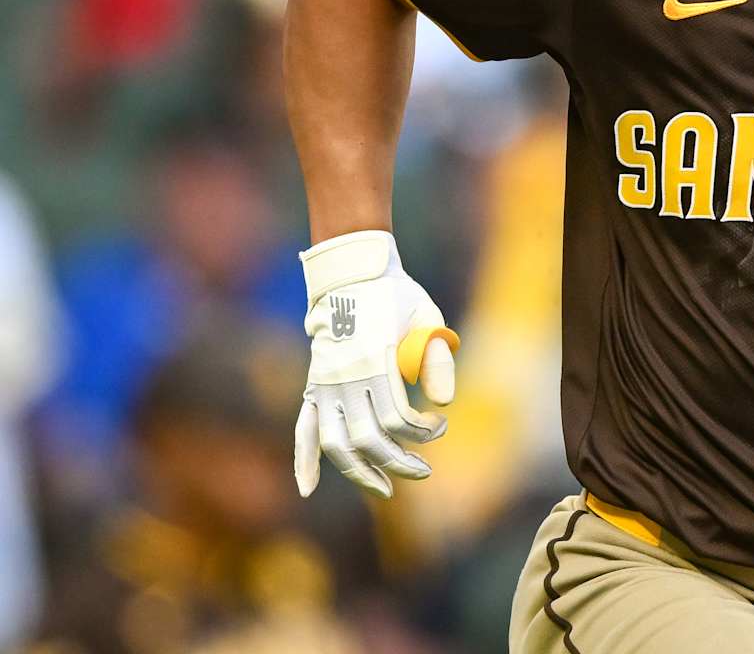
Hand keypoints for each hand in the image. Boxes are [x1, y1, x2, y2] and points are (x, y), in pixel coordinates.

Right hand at [294, 230, 458, 498]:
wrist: (351, 273)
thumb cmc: (397, 295)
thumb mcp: (427, 317)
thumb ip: (437, 359)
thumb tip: (441, 404)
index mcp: (373, 358)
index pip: (396, 417)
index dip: (421, 431)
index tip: (438, 426)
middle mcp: (344, 376)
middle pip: (368, 438)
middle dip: (398, 461)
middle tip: (423, 471)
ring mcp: (324, 383)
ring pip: (336, 443)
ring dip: (360, 472)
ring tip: (384, 488)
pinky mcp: (313, 386)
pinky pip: (303, 428)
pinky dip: (304, 459)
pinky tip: (307, 488)